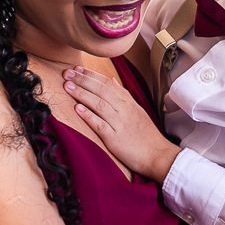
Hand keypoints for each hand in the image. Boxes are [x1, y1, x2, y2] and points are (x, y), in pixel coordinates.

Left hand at [63, 66, 181, 181]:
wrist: (157, 155)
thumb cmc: (146, 135)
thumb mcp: (137, 110)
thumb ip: (124, 95)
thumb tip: (112, 79)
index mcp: (129, 103)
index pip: (108, 83)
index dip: (92, 75)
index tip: (77, 68)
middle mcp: (125, 110)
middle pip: (102, 90)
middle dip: (83, 80)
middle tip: (67, 73)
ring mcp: (120, 124)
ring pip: (99, 104)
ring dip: (82, 94)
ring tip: (67, 86)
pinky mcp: (115, 139)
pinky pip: (100, 124)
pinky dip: (88, 115)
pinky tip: (77, 108)